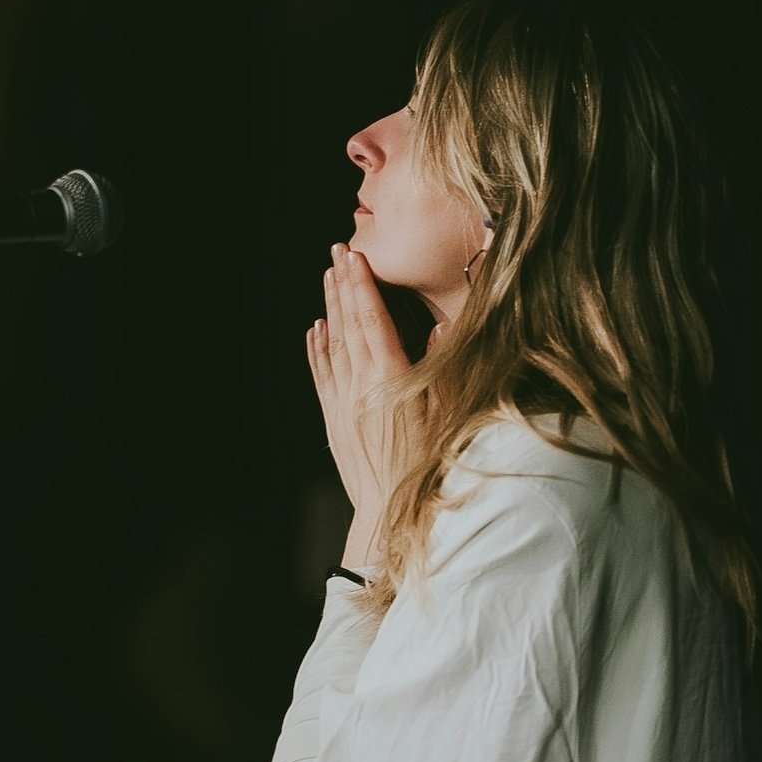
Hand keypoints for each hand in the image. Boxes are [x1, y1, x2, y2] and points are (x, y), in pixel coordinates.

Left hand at [306, 244, 444, 533]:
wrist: (387, 509)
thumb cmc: (425, 465)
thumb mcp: (446, 415)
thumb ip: (441, 369)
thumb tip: (441, 328)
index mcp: (390, 378)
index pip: (372, 320)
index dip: (362, 285)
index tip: (355, 257)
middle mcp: (360, 384)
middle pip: (348, 323)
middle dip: (343, 284)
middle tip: (337, 252)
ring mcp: (342, 400)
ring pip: (332, 343)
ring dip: (330, 308)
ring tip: (327, 278)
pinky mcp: (333, 417)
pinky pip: (321, 373)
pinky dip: (317, 347)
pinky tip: (315, 329)